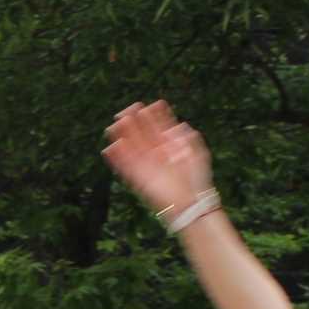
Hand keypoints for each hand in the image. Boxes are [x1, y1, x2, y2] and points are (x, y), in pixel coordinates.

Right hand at [103, 101, 212, 219]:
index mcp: (169, 145)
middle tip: (127, 111)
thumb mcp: (197, 153)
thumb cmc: (196, 179)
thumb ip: (188, 137)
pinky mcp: (138, 178)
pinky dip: (116, 159)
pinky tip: (110, 149)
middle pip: (140, 133)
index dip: (152, 115)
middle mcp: (155, 153)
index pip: (157, 126)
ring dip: (123, 135)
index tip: (146, 106)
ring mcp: (146, 164)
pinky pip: (124, 166)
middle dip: (133, 121)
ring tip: (117, 124)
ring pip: (130, 146)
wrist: (190, 202)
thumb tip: (179, 125)